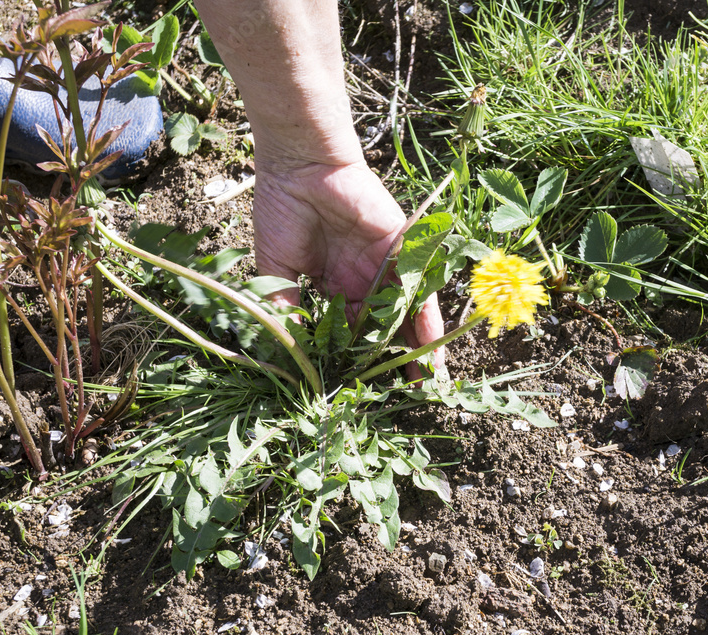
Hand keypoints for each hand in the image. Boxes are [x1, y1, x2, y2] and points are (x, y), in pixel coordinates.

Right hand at [252, 159, 444, 378]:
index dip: (357, 359)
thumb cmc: (282, 211)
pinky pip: (418, 289)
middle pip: (384, 328)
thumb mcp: (275, 269)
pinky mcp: (400, 250)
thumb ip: (284, 307)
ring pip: (406, 314)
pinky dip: (426, 319)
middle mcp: (362, 280)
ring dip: (418, 348)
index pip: (350, 332)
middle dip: (394, 360)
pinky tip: (432, 348)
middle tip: (407, 394)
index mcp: (334, 287)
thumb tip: (285, 349)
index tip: (362, 388)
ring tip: (428, 382)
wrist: (300, 167)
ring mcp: (383, 266)